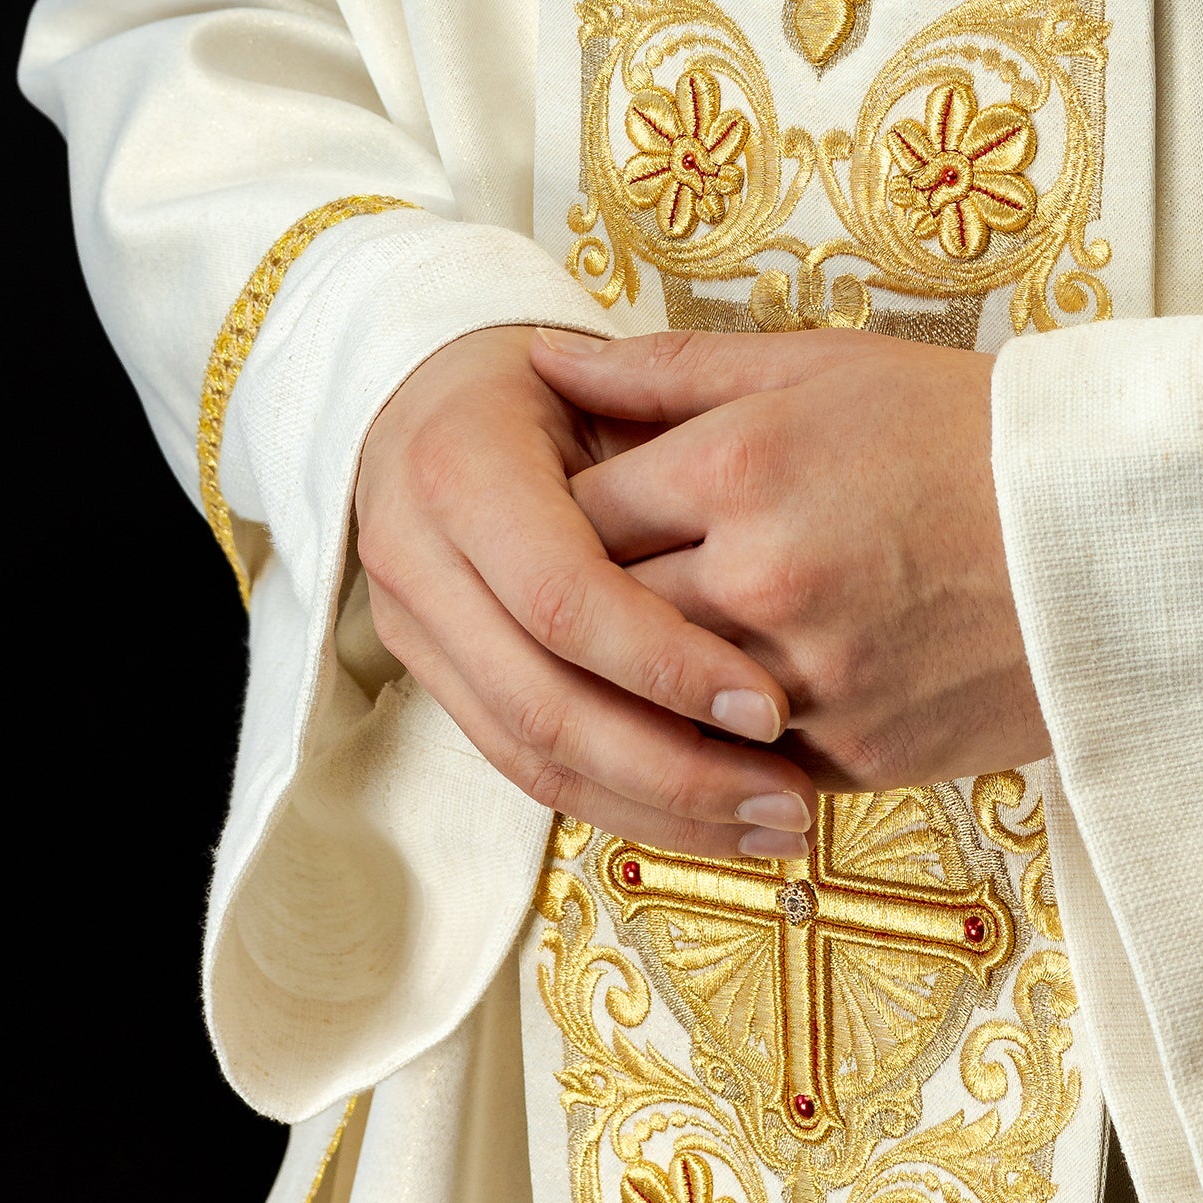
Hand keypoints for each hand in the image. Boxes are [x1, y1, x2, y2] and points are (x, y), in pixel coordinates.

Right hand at [353, 325, 819, 853]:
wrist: (425, 396)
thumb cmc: (549, 380)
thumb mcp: (608, 374)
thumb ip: (671, 420)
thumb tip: (764, 472)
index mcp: (460, 468)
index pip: (564, 598)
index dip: (666, 661)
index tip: (774, 706)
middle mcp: (416, 560)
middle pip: (542, 703)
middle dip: (672, 767)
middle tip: (789, 799)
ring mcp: (413, 631)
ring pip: (531, 759)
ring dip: (658, 810)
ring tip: (774, 827)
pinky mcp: (433, 681)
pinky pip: (524, 769)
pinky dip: (621, 805)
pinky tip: (711, 821)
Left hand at [533, 327, 1047, 793]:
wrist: (1110, 532)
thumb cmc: (962, 430)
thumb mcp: (820, 365)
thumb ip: (668, 370)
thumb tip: (544, 361)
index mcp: (740, 466)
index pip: (575, 511)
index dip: (556, 514)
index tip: (567, 513)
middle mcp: (759, 577)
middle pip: (599, 614)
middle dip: (581, 604)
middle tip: (584, 588)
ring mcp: (804, 677)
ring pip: (653, 702)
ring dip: (639, 680)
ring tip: (647, 647)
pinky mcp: (851, 753)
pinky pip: (732, 761)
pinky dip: (714, 738)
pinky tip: (723, 702)